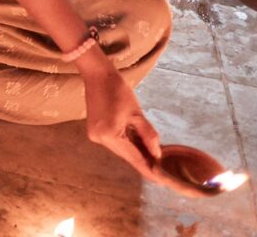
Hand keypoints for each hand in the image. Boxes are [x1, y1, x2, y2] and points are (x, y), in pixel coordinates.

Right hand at [81, 57, 166, 184]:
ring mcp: (95, 136)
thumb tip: (157, 154)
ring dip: (135, 152)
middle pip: (126, 155)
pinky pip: (114, 142)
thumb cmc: (119, 90)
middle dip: (143, 161)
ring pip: (120, 150)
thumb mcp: (137, 113)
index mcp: (109, 135)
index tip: (161, 180)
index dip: (148, 169)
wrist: (98, 75)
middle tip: (162, 168)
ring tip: (153, 156)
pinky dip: (127, 144)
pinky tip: (138, 144)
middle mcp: (99, 139)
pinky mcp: (95, 131)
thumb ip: (147, 135)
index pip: (133, 157)